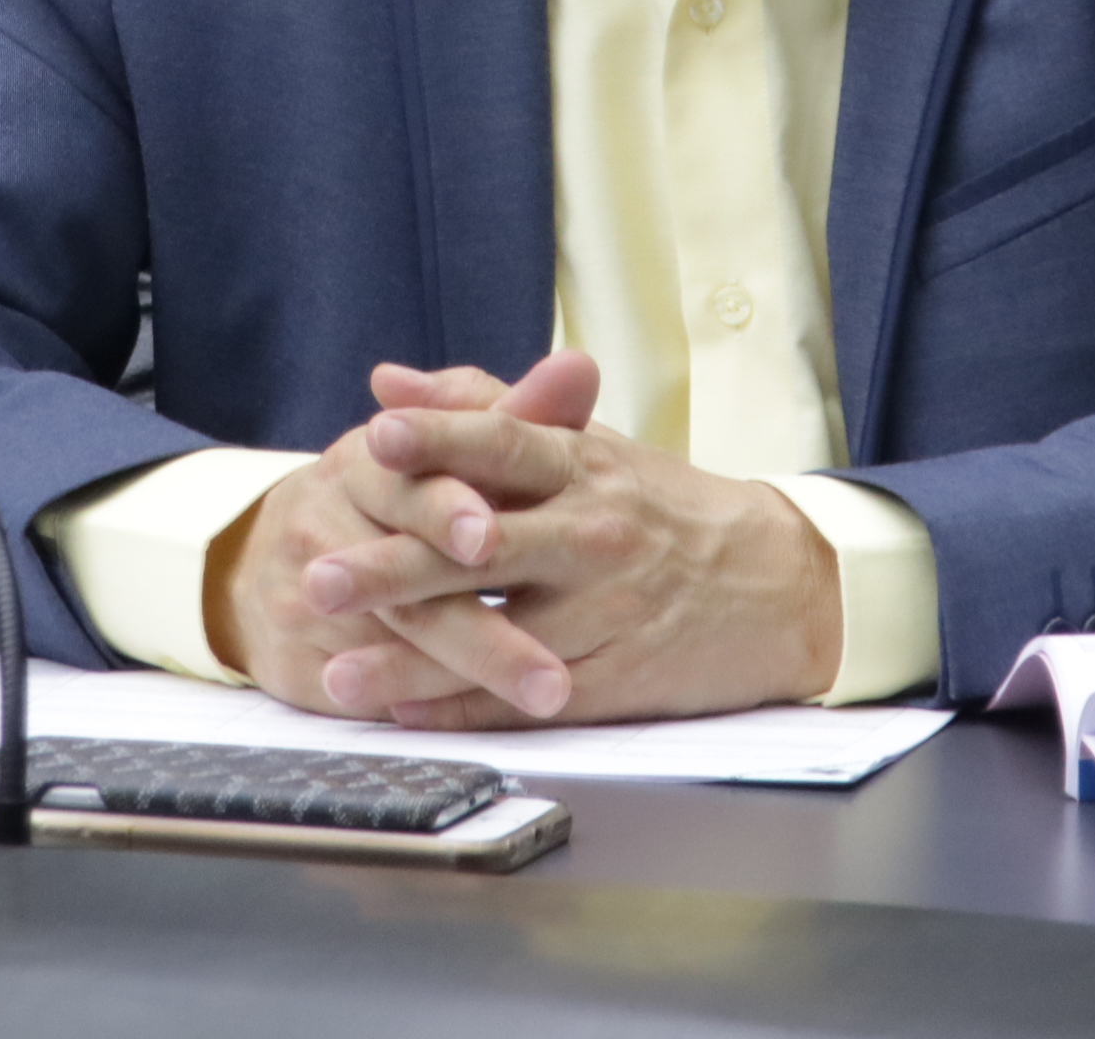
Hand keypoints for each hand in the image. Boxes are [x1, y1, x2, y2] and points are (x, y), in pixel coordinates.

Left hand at [209, 350, 844, 727]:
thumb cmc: (657, 505)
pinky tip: (401, 711)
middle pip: (483, 550)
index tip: (377, 436)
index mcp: (581, 467)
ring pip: (495, 638)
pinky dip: (462, 709)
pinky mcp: (612, 681)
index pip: (504, 444)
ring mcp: (602, 613)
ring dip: (413, 657)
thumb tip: (389, 382)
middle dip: (396, 567)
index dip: (441, 440)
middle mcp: (591, 536)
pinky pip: (524, 699)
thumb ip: (483, 408)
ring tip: (337, 672)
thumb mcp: (584, 444)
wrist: (776, 585)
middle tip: (319, 577)